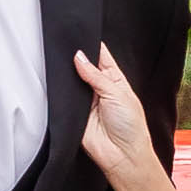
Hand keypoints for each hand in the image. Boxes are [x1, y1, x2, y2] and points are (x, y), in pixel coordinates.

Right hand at [73, 42, 161, 190]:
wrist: (122, 155)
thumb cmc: (131, 127)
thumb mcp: (117, 94)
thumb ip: (96, 75)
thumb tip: (80, 57)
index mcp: (114, 80)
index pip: (101, 57)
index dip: (92, 46)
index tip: (81, 35)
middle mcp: (99, 89)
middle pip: (84, 67)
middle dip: (76, 59)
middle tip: (67, 48)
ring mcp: (86, 102)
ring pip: (72, 82)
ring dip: (68, 76)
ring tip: (63, 66)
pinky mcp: (74, 115)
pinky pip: (64, 101)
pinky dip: (61, 94)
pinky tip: (59, 85)